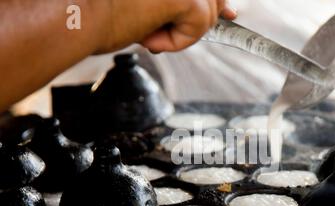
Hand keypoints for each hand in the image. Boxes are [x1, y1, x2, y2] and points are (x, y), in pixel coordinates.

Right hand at [98, 0, 236, 53]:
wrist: (75, 15)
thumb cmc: (102, 9)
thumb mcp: (151, 1)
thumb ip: (183, 1)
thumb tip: (226, 9)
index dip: (216, 1)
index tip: (228, 11)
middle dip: (197, 17)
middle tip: (159, 26)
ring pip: (207, 11)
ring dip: (181, 30)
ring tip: (145, 28)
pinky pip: (199, 24)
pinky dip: (178, 40)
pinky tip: (149, 36)